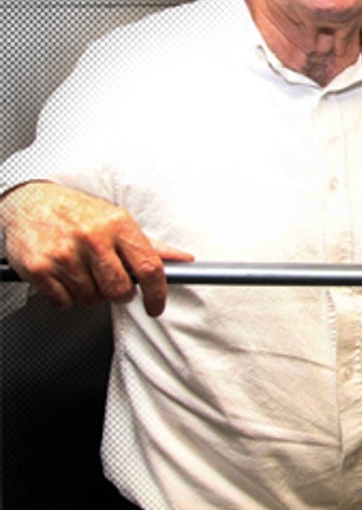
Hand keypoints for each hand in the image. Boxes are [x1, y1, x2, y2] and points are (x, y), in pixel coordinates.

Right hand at [0, 181, 192, 316]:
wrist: (30, 202)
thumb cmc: (77, 213)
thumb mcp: (117, 220)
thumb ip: (149, 244)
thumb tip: (183, 260)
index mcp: (118, 225)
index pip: (150, 267)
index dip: (157, 294)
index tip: (156, 306)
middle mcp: (93, 238)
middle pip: (120, 290)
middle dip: (118, 294)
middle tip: (109, 282)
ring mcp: (65, 254)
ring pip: (91, 299)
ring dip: (90, 294)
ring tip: (82, 272)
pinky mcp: (39, 268)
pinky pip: (63, 302)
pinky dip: (65, 297)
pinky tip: (63, 277)